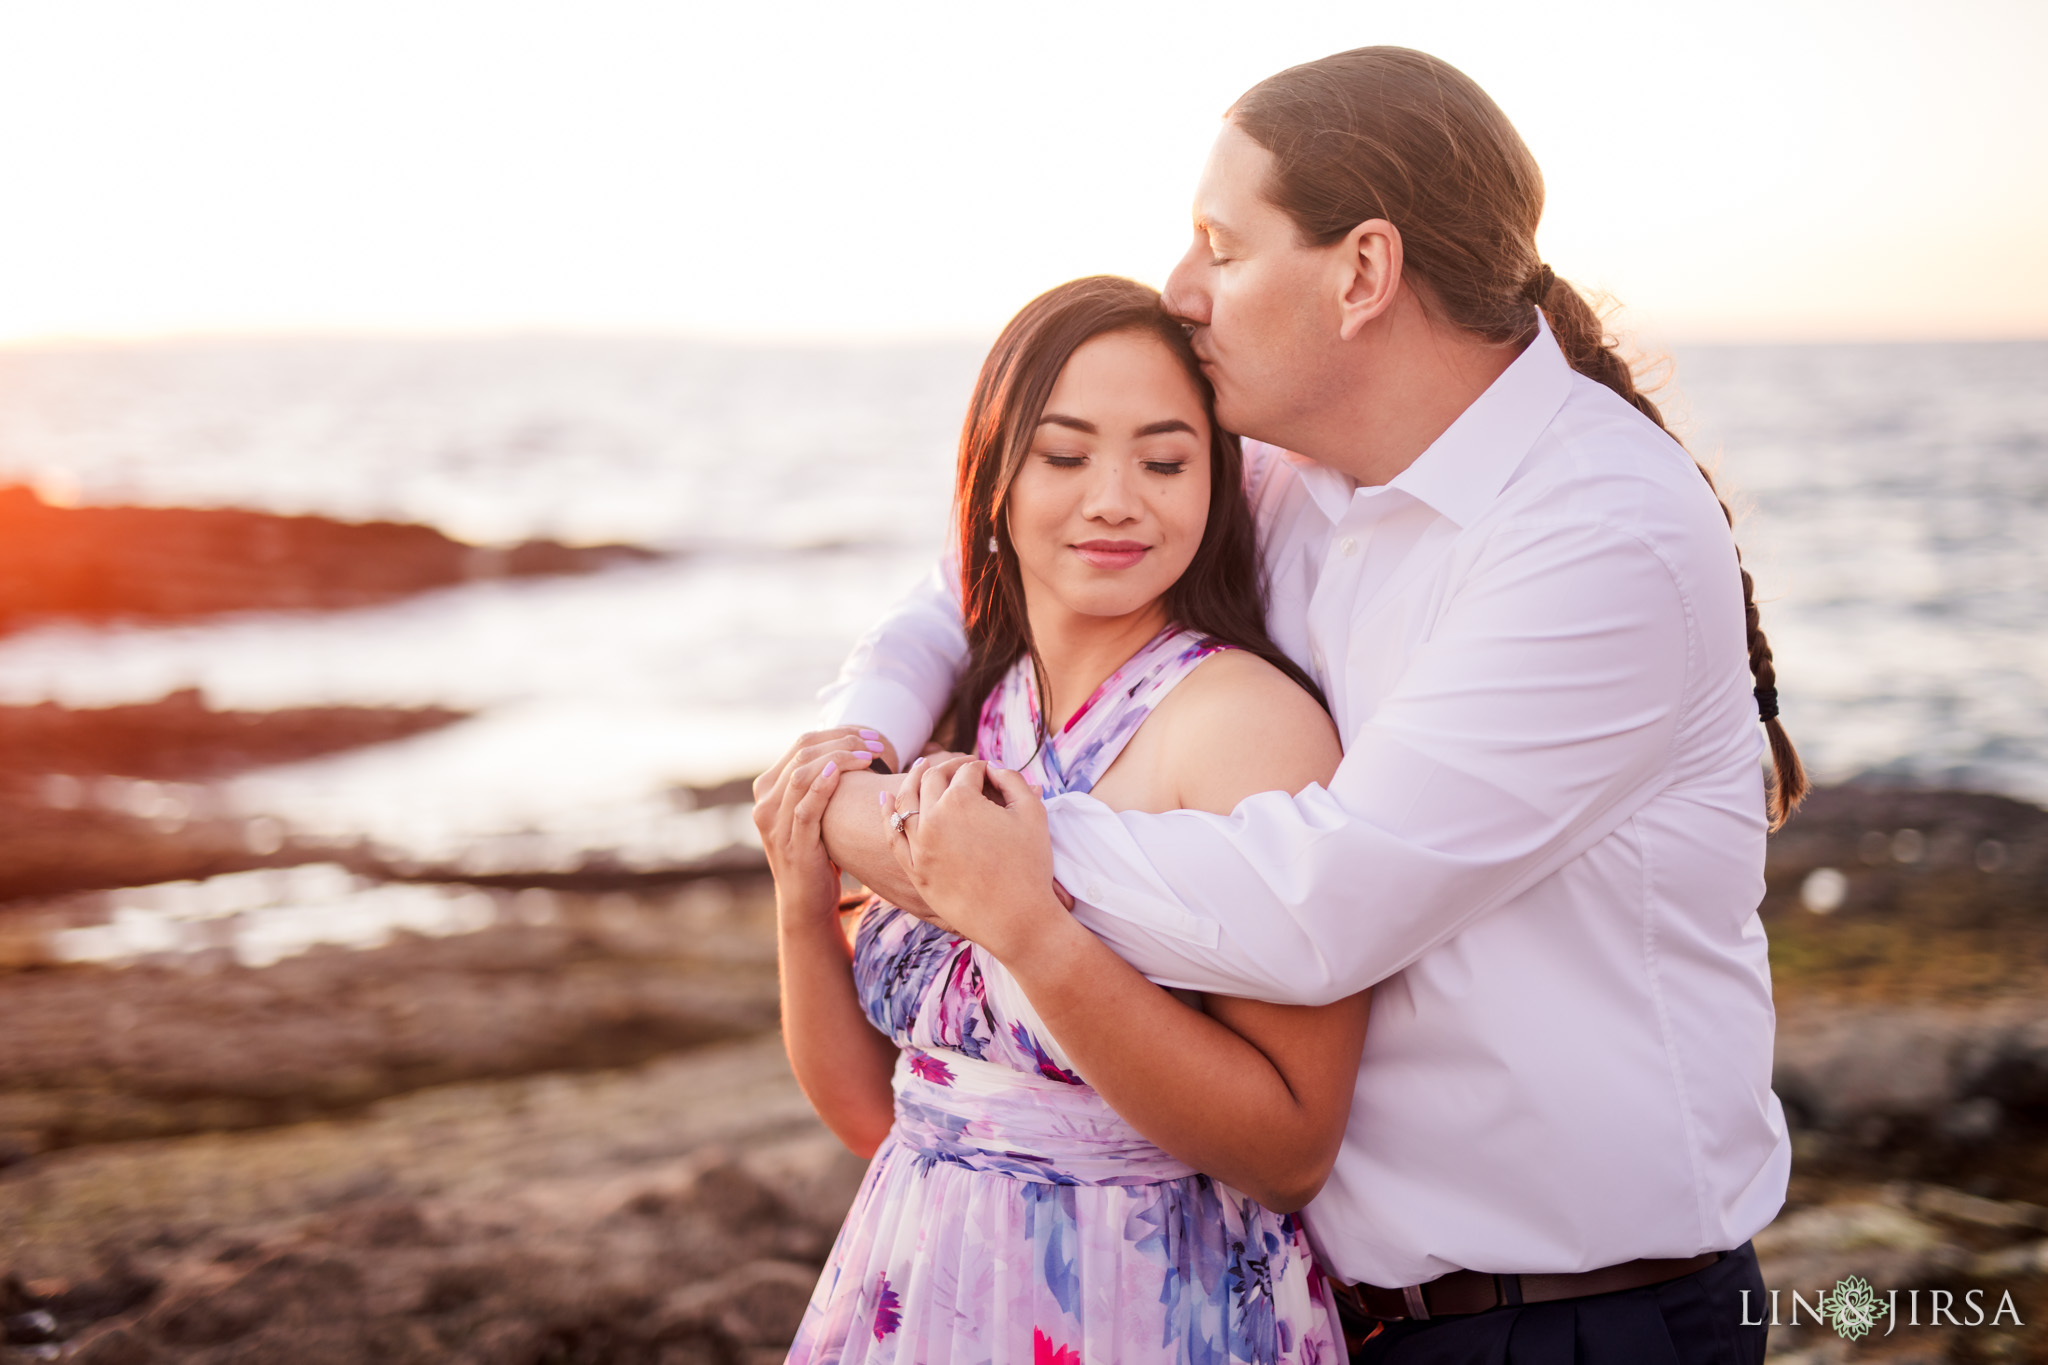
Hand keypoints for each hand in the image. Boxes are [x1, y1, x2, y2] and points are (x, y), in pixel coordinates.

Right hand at [753, 732, 875, 924]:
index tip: (870, 736)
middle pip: (802, 754)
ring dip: (840, 759)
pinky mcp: (791, 844)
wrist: (805, 899)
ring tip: (870, 756)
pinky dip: (823, 786)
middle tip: (877, 744)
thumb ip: (816, 781)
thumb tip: (847, 747)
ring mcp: (774, 824)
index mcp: (768, 787)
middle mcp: (765, 802)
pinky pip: (805, 809)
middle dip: (843, 742)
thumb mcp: (810, 810)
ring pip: (802, 775)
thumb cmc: (817, 850)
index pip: (801, 744)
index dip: (838, 733)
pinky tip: (842, 772)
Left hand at [885, 758, 1064, 961]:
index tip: (991, 773)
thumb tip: (993, 768)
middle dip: (948, 767)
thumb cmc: (1029, 866)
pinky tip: (885, 798)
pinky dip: (886, 813)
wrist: (1016, 920)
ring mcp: (918, 846)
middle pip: (934, 779)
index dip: (982, 768)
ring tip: (921, 768)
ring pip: (905, 801)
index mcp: (962, 801)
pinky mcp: (913, 869)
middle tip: (962, 766)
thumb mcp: (1033, 813)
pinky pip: (892, 835)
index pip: (968, 771)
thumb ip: (1013, 780)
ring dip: (912, 779)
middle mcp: (933, 819)